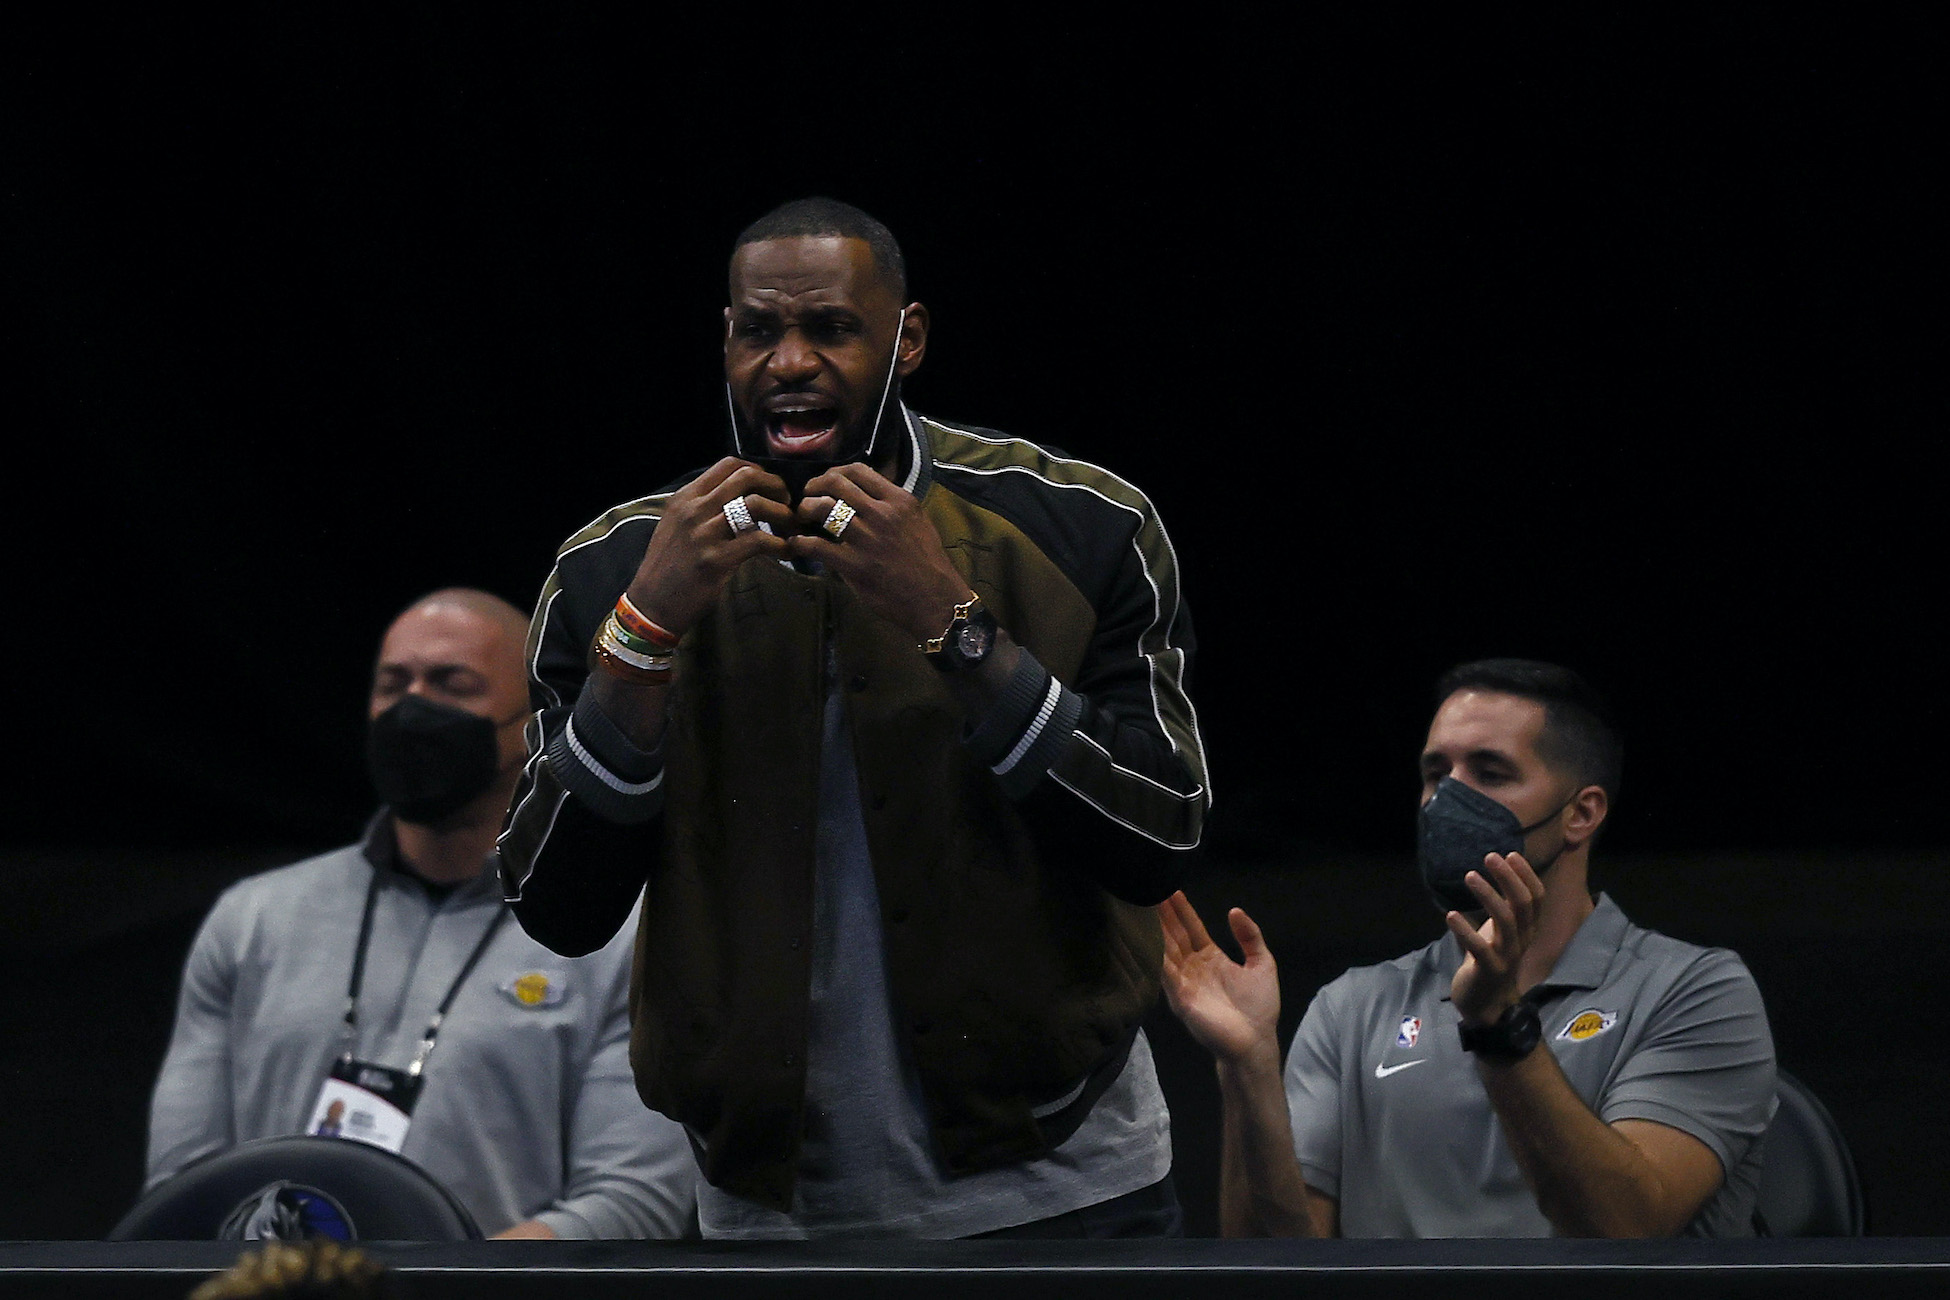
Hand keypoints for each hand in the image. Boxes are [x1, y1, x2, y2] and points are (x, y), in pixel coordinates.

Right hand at [623, 458, 791, 634]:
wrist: (652, 603)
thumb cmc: (669, 564)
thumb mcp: (677, 524)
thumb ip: (703, 506)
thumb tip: (741, 495)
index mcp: (685, 497)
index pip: (728, 464)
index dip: (758, 471)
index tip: (770, 487)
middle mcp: (694, 509)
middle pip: (746, 477)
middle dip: (775, 486)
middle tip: (786, 502)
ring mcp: (704, 534)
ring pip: (756, 504)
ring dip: (783, 513)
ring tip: (790, 527)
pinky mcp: (716, 560)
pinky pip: (760, 541)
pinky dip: (781, 545)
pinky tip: (786, 551)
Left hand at [786, 462, 970, 641]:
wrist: (935, 599)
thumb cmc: (928, 563)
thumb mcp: (918, 522)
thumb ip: (892, 506)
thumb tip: (865, 497)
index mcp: (898, 501)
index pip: (858, 471)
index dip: (834, 472)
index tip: (827, 481)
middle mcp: (881, 514)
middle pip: (835, 483)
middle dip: (814, 486)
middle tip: (808, 496)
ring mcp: (866, 539)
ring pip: (822, 508)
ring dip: (805, 509)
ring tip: (801, 516)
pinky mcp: (854, 565)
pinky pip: (816, 545)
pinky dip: (800, 543)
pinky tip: (796, 545)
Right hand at [1159, 890, 1281, 1064]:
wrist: (1254, 1042)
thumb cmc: (1259, 1008)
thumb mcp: (1262, 964)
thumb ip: (1250, 937)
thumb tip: (1234, 910)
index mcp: (1211, 958)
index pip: (1192, 928)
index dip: (1183, 910)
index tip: (1172, 890)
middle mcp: (1193, 967)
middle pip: (1175, 935)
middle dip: (1163, 914)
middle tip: (1150, 890)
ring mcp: (1184, 982)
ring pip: (1166, 950)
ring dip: (1155, 930)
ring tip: (1144, 908)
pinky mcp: (1179, 997)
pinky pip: (1165, 973)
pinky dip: (1156, 957)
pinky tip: (1148, 939)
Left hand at [1447, 851, 1545, 1025]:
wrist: (1486, 1005)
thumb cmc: (1491, 960)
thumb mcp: (1500, 932)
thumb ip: (1503, 907)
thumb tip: (1499, 872)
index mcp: (1526, 929)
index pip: (1536, 897)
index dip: (1526, 875)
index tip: (1511, 853)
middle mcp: (1521, 940)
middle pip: (1523, 904)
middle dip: (1508, 878)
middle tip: (1490, 856)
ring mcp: (1507, 956)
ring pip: (1504, 921)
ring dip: (1487, 895)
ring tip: (1470, 875)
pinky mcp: (1488, 970)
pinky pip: (1479, 948)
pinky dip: (1464, 930)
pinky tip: (1451, 914)